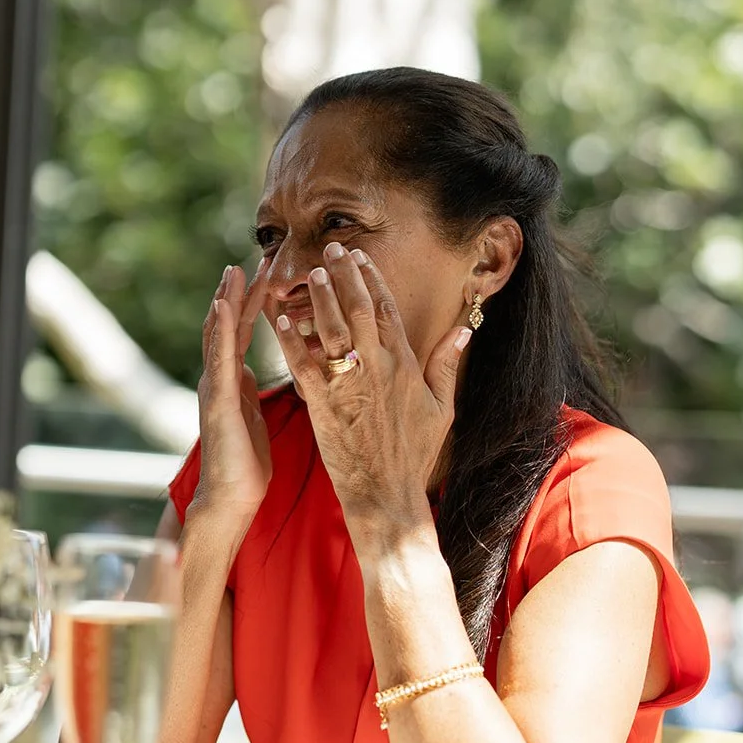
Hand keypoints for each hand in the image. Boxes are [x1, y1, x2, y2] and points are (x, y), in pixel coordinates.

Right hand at [193, 262, 271, 526]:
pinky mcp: (217, 399)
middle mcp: (219, 378)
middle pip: (228, 325)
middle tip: (248, 260)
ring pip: (220, 335)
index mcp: (232, 381)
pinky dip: (222, 330)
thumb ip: (255, 391)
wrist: (230, 497)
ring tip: (232, 271)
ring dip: (226, 301)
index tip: (263, 274)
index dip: (251, 303)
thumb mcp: (256, 415)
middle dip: (236, 293)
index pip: (243, 332)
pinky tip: (224, 306)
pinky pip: (221, 358)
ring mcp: (215, 387)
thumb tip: (264, 374)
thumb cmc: (246, 463)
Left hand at [274, 244, 469, 535]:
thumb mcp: (441, 407)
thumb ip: (446, 364)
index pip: (386, 310)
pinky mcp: (321, 403)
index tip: (361, 258)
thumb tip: (464, 328)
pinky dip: (290, 341)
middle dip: (345, 276)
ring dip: (319, 299)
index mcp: (404, 365)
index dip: (373, 280)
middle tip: (331, 248)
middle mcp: (376, 368)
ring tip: (309, 273)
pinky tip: (278, 321)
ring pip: (331, 330)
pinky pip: (302, 365)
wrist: (386, 494)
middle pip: (358, 310)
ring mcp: (348, 384)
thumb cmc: (413, 454)